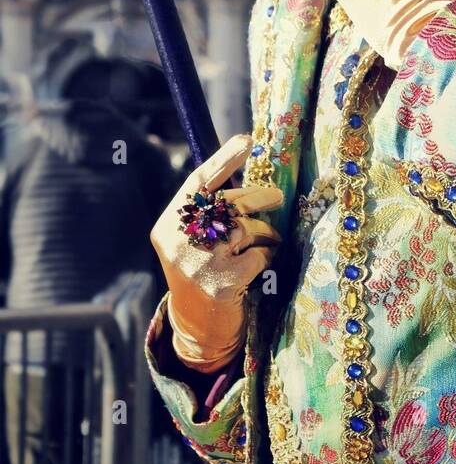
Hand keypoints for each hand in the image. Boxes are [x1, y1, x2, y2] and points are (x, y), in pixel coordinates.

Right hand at [150, 134, 283, 372]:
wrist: (197, 324)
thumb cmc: (203, 267)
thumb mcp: (194, 237)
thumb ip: (209, 210)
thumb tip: (250, 181)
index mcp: (170, 223)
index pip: (198, 183)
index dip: (224, 159)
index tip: (247, 139)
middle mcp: (179, 241)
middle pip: (229, 204)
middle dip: (258, 198)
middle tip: (276, 197)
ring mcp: (199, 264)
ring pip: (247, 229)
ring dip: (265, 233)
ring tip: (268, 239)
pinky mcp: (222, 283)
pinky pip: (259, 255)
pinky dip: (266, 257)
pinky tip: (259, 265)